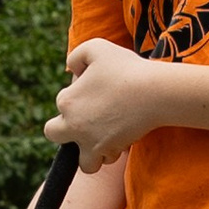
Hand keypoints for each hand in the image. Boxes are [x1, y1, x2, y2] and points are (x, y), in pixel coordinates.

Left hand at [51, 37, 157, 172]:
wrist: (155, 92)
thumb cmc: (127, 68)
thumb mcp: (96, 47)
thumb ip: (76, 56)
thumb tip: (72, 71)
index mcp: (67, 101)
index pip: (61, 101)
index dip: (76, 93)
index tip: (95, 88)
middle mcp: (73, 125)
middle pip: (53, 134)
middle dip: (65, 130)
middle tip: (85, 121)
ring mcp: (91, 142)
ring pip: (80, 156)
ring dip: (89, 149)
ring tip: (104, 133)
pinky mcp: (110, 150)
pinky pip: (104, 160)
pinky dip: (110, 153)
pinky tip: (119, 137)